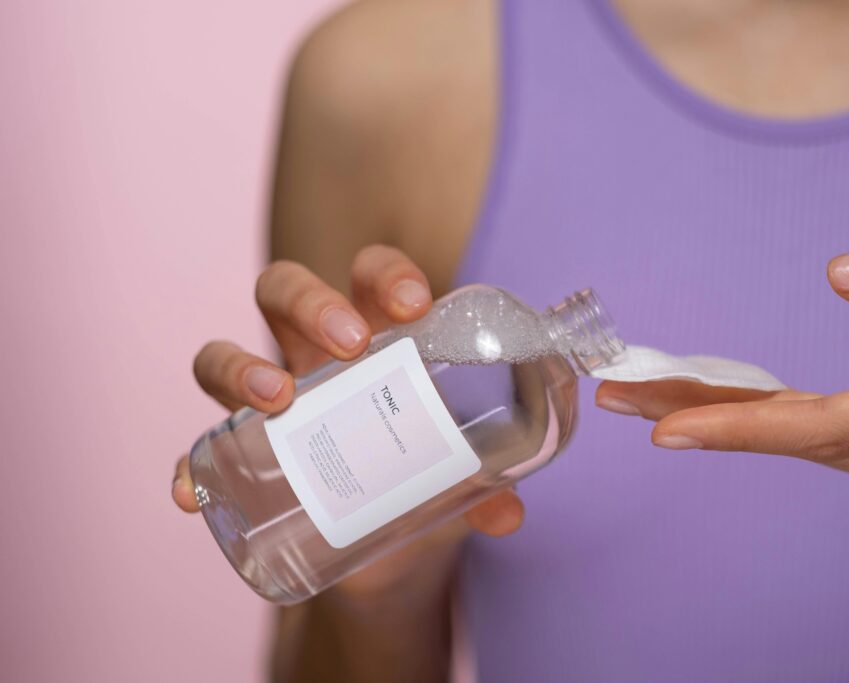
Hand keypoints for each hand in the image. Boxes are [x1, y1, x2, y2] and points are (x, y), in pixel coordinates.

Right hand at [172, 245, 524, 599]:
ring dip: (238, 365)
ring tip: (277, 398)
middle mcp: (312, 356)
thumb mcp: (460, 481)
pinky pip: (198, 451)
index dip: (387, 274)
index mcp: (376, 338)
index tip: (413, 304)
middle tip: (350, 345)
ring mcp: (269, 403)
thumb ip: (486, 488)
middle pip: (284, 290)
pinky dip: (188, 467)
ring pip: (223, 352)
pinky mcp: (240, 457)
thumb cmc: (427, 480)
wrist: (391, 548)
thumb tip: (508, 513)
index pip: (371, 275)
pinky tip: (191, 492)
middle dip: (311, 302)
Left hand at [597, 248, 848, 507]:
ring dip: (730, 419)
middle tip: (618, 393)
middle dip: (702, 416)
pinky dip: (774, 426)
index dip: (739, 428)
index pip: (824, 427)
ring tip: (653, 394)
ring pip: (808, 446)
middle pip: (795, 438)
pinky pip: (832, 448)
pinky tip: (732, 409)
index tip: (664, 426)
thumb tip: (841, 272)